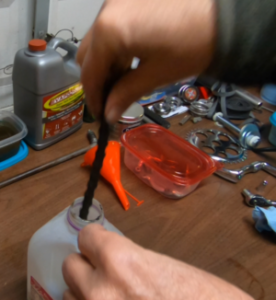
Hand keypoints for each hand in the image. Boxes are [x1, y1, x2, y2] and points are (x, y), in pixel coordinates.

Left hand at [62, 224, 252, 299]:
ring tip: (110, 295)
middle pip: (70, 266)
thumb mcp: (159, 265)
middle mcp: (100, 291)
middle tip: (106, 272)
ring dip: (84, 292)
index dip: (95, 239)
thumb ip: (126, 259)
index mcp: (121, 261)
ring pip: (69, 295)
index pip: (86, 237)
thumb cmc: (198, 295)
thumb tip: (106, 256)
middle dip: (87, 266)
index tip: (100, 243)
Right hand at [76, 0, 215, 122]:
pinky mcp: (129, 2)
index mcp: (110, 30)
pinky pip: (111, 31)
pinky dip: (115, 51)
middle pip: (88, 55)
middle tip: (110, 101)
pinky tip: (128, 64)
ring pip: (98, 43)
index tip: (100, 114)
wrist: (223, 18)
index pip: (89, 72)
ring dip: (106, 66)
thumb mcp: (155, 75)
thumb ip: (125, 94)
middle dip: (97, 81)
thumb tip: (109, 115)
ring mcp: (117, 3)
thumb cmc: (193, 46)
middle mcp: (107, 11)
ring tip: (121, 86)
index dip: (93, 98)